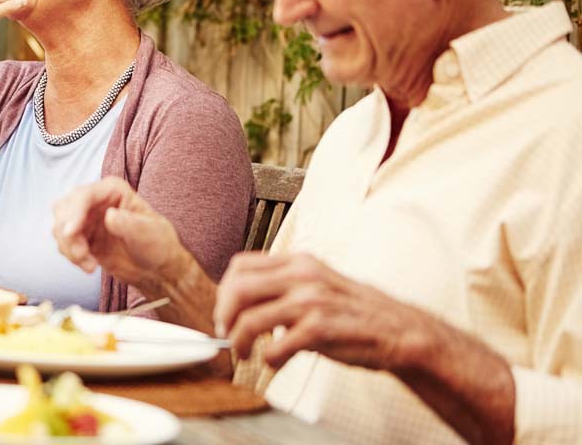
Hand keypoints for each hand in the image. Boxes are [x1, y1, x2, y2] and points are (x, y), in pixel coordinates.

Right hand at [52, 177, 188, 289]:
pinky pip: (64, 243)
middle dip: (67, 232)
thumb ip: (128, 223)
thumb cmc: (158, 245)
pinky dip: (71, 256)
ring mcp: (87, 220)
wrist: (156, 270)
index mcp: (113, 191)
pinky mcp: (82, 238)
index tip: (71, 232)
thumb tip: (109, 216)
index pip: (84, 195)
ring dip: (69, 247)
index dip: (74, 212)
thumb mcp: (149, 232)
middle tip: (81, 254)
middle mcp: (96, 201)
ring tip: (90, 264)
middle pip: (64, 208)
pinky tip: (89, 266)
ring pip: (60, 226)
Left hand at [214, 252, 516, 443]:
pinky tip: (276, 362)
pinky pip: (276, 346)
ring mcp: (312, 301)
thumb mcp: (317, 285)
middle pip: (238, 288)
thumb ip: (284, 288)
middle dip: (224, 315)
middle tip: (227, 334)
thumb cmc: (354, 312)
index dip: (224, 290)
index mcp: (299, 262)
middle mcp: (303, 275)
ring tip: (246, 354)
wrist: (399, 331)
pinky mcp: (320, 329)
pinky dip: (269, 359)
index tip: (225, 312)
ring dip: (239, 341)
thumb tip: (242, 304)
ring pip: (250, 318)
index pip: (241, 265)